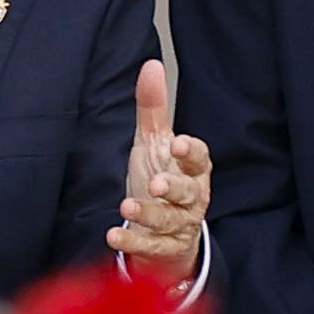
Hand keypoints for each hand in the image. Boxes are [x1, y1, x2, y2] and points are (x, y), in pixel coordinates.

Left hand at [108, 59, 210, 281]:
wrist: (165, 232)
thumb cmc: (161, 178)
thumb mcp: (154, 143)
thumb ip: (154, 108)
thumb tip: (151, 64)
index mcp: (193, 169)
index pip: (200, 159)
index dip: (191, 152)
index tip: (178, 144)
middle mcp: (192, 198)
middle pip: (189, 192)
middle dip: (173, 187)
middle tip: (156, 183)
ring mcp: (180, 225)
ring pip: (171, 221)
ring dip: (150, 215)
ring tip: (127, 208)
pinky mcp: (165, 249)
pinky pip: (153, 247)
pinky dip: (134, 244)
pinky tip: (113, 235)